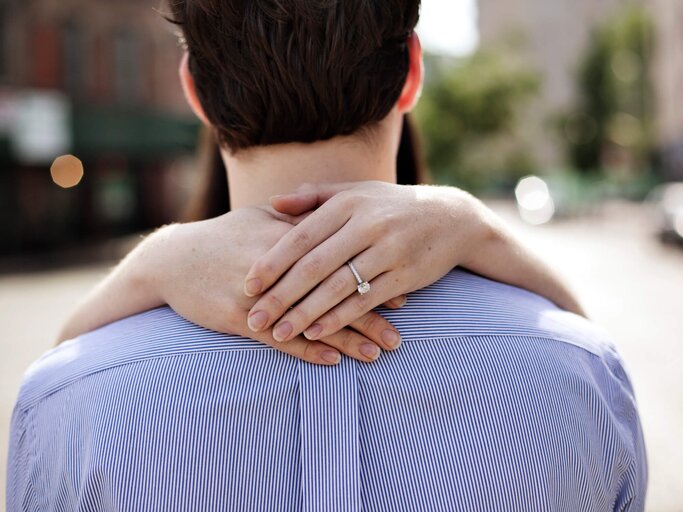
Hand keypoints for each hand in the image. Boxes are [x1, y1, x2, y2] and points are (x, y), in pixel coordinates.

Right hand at [146, 207, 401, 364]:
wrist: (173, 259)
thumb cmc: (222, 236)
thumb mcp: (259, 216)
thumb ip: (297, 215)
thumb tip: (333, 211)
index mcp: (288, 237)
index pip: (340, 258)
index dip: (371, 275)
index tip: (402, 290)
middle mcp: (279, 265)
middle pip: (333, 292)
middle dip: (369, 315)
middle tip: (399, 335)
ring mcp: (260, 294)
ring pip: (312, 319)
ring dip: (346, 339)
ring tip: (376, 355)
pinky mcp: (240, 317)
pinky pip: (280, 339)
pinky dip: (308, 351)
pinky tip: (332, 361)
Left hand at [243, 181, 486, 342]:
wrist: (451, 218)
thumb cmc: (392, 205)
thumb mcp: (355, 192)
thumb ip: (314, 196)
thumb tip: (274, 203)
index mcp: (348, 204)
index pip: (301, 236)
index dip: (272, 262)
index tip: (247, 284)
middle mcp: (367, 225)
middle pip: (315, 265)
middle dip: (281, 295)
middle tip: (254, 317)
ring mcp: (388, 251)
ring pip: (339, 287)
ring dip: (306, 313)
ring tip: (279, 332)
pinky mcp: (405, 275)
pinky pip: (366, 301)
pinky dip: (340, 318)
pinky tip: (317, 332)